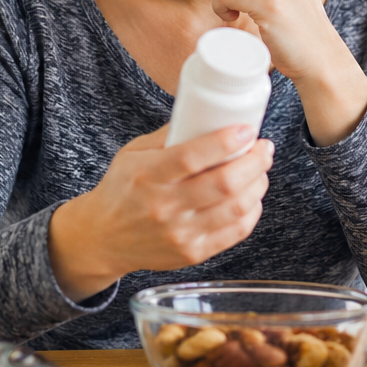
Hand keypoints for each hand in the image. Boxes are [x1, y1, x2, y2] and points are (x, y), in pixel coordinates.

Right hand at [48, 124, 272, 301]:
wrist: (102, 238)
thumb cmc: (121, 190)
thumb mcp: (133, 154)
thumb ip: (169, 136)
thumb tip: (208, 113)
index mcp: (147, 175)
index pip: (192, 157)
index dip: (226, 141)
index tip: (247, 130)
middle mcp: (164, 206)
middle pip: (223, 183)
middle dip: (255, 162)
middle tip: (264, 148)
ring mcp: (180, 233)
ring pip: (235, 208)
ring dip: (258, 184)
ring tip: (261, 169)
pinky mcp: (192, 253)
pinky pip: (235, 232)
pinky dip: (252, 211)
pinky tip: (252, 197)